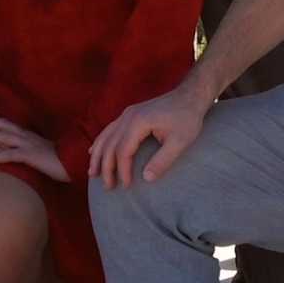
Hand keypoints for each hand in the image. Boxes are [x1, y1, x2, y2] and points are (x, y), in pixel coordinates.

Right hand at [90, 81, 212, 187]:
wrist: (191, 95)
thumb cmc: (188, 118)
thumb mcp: (180, 141)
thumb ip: (163, 160)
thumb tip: (146, 179)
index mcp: (139, 122)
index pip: (123, 151)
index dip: (122, 170)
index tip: (126, 186)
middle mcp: (128, 116)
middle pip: (110, 145)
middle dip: (106, 167)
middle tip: (109, 187)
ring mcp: (127, 113)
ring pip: (105, 136)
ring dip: (98, 156)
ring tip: (92, 173)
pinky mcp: (130, 113)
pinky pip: (109, 129)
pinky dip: (100, 142)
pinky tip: (94, 152)